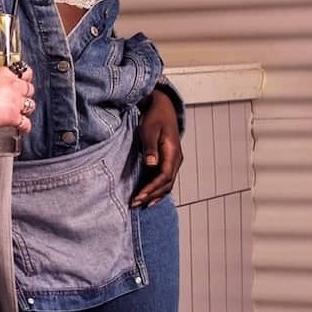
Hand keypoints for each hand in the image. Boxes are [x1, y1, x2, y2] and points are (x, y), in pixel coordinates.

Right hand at [0, 63, 35, 132]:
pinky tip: (22, 127)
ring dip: (26, 109)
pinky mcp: (13, 117)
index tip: (24, 80)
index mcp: (4, 73)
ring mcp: (14, 102)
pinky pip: (25, 123)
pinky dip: (24, 126)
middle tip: (21, 98)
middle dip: (25, 94)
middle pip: (30, 89)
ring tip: (21, 111)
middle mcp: (13, 86)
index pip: (24, 72)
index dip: (25, 78)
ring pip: (31, 105)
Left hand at [132, 88, 182, 207]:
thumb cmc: (155, 117)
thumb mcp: (150, 129)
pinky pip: (164, 179)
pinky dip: (156, 188)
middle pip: (166, 184)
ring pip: (167, 184)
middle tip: (135, 203)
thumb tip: (151, 164)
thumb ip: (150, 146)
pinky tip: (147, 195)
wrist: (162, 107)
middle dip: (151, 195)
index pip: (164, 177)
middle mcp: (176, 160)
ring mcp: (173, 161)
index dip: (152, 188)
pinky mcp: (167, 160)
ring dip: (154, 194)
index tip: (139, 196)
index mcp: (173, 153)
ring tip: (140, 203)